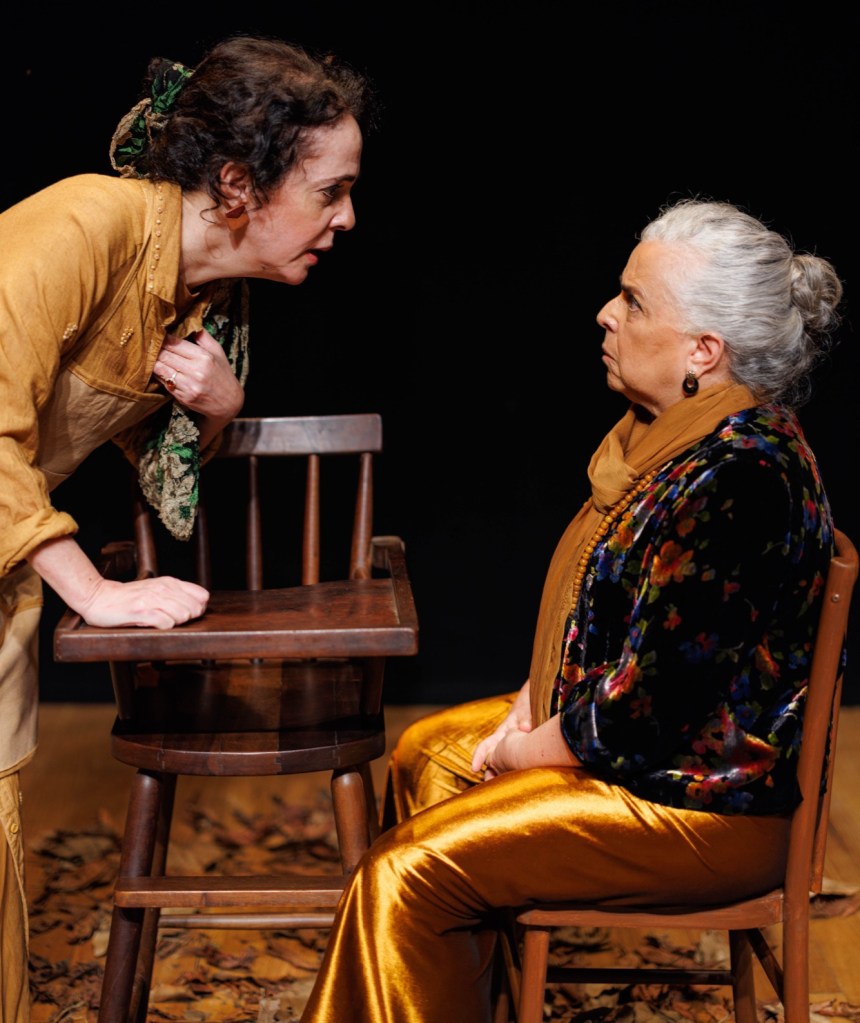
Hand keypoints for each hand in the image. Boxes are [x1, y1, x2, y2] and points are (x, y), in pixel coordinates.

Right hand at [76, 576, 209, 628]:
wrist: (100, 598)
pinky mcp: (141, 611)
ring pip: (183, 615)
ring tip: (161, 621)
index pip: (202, 596)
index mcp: (170, 582)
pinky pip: (166, 623)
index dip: (199, 608)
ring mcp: (152, 599)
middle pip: (195, 608)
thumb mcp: (157, 589)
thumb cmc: (131, 597)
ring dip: (176, 623)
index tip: (187, 613)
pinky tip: (154, 625)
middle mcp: (163, 588)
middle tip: (172, 619)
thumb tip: (202, 604)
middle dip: (189, 618)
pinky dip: (164, 627)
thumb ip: (178, 594)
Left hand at [153, 329, 243, 423]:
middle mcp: (195, 371)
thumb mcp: (218, 352)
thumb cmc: (223, 374)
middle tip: (149, 345)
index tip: (156, 335)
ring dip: (154, 362)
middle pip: (164, 355)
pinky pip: (164, 383)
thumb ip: (203, 337)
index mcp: (204, 357)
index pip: (174, 343)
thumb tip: (189, 321)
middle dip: (154, 349)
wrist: (229, 403)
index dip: (162, 338)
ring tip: (151, 357)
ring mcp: (188, 385)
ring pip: (160, 369)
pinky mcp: (183, 397)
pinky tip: (160, 371)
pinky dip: (159, 376)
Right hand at [471, 680, 532, 779]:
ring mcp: (514, 748)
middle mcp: (505, 743)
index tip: (474, 768)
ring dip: (503, 777)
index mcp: (502, 734)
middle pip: (493, 761)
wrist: (536, 700)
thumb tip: (524, 728)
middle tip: (490, 788)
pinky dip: (516, 773)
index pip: (485, 746)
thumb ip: (525, 719)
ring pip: (504, 765)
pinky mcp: (523, 751)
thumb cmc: (528, 705)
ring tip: (505, 791)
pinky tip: (522, 782)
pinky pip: (517, 764)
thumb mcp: (525, 711)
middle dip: (490, 775)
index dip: (478, 757)